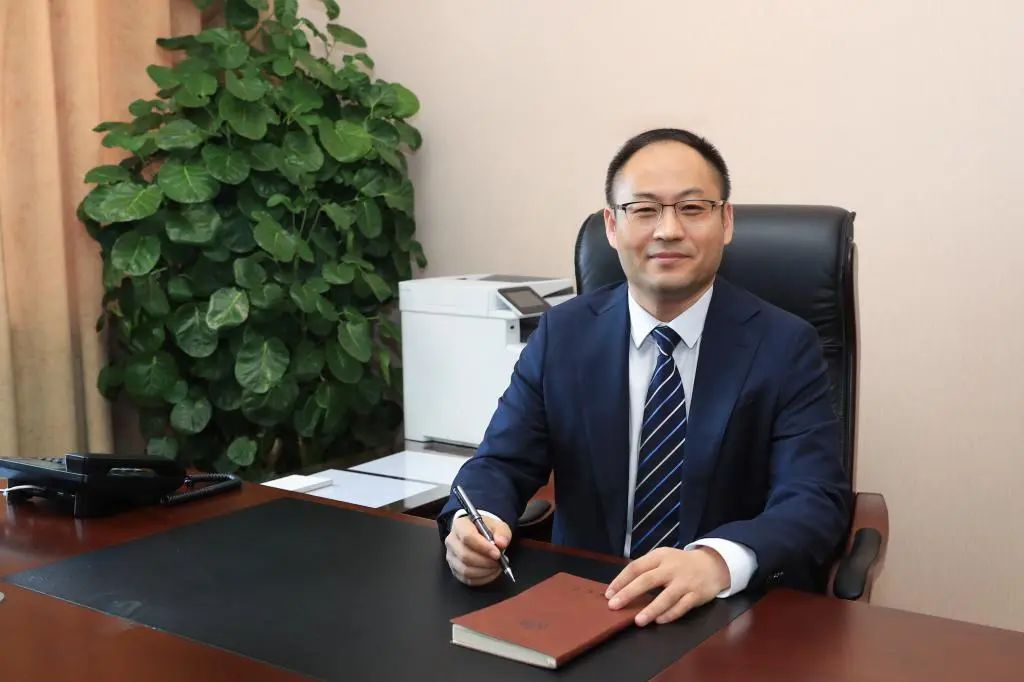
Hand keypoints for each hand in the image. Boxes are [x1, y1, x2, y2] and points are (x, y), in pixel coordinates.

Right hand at [444, 515, 511, 586]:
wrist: (479, 534)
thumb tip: (501, 543)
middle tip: (499, 562)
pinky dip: (482, 579)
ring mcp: (451, 556)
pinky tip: (491, 572)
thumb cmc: (487, 529)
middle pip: (465, 556)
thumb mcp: (498, 526)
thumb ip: (501, 533)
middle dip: (485, 562)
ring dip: (484, 571)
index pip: (468, 537)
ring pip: (465, 570)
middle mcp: (451, 541)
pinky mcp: (454, 569)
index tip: (497, 554)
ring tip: (496, 567)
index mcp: (460, 525)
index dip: (483, 547)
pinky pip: (467, 579)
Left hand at [605, 547, 729, 625]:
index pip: (636, 567)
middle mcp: (671, 568)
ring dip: (651, 609)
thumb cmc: (680, 564)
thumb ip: (646, 569)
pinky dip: (670, 615)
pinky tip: (659, 621)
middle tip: (614, 606)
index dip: (621, 581)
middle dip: (629, 593)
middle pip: (647, 580)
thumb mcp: (663, 558)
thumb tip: (621, 587)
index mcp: (659, 556)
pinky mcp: (696, 595)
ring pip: (666, 597)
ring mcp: (685, 582)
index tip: (608, 594)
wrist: (712, 565)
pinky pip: (682, 607)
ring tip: (638, 621)